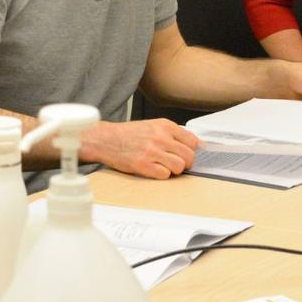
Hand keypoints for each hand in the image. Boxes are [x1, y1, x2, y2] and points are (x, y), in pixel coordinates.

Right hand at [82, 118, 199, 178]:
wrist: (106, 139)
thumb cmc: (129, 134)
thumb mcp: (153, 126)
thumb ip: (172, 134)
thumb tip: (195, 145)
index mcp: (165, 125)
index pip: (193, 141)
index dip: (192, 151)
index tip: (188, 154)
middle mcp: (160, 137)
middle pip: (189, 156)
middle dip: (186, 163)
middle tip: (177, 163)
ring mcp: (152, 151)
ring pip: (179, 167)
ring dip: (174, 170)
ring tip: (164, 166)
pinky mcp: (143, 165)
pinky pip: (165, 175)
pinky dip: (161, 175)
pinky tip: (154, 169)